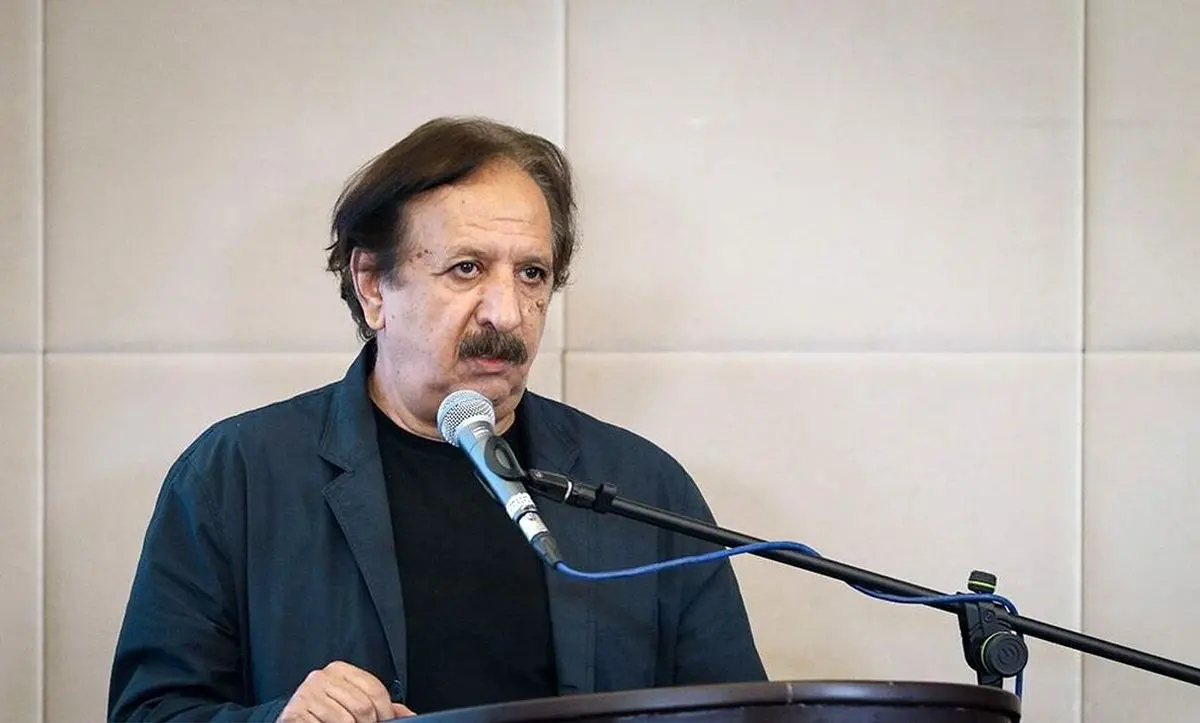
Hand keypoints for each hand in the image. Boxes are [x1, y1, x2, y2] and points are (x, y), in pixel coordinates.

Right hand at [278, 661, 415, 721]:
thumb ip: (380, 705)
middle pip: (362, 707)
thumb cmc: (326, 711)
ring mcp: (305, 695)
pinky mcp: (293, 714)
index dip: (386, 712)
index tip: (385, 722)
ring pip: (345, 721)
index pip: (375, 690)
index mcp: (339, 670)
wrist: (293, 719)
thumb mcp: (352, 701)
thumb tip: (409, 716)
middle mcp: (321, 677)